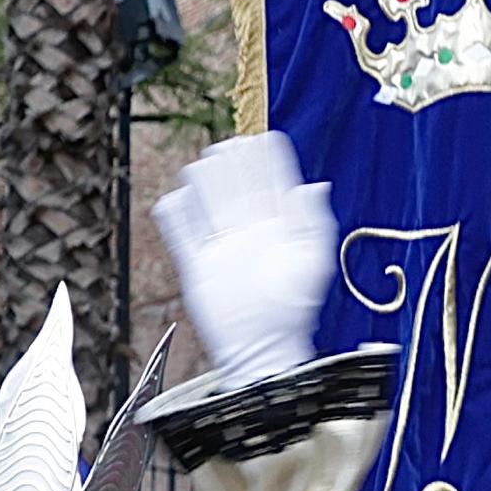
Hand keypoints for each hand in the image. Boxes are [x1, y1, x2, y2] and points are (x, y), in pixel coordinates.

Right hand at [152, 133, 337, 383]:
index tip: (266, 138)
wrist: (264, 352)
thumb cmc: (295, 311)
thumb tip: (314, 185)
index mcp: (277, 230)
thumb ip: (314, 224)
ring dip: (205, 183)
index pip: (271, 186)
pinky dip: (176, 218)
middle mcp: (247, 235)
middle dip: (233, 164)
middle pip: (236, 189)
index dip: (268, 162)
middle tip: (230, 143)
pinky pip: (182, 236)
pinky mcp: (197, 268)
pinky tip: (176, 199)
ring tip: (205, 163)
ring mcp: (220, 250)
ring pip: (208, 206)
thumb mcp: (312, 263)